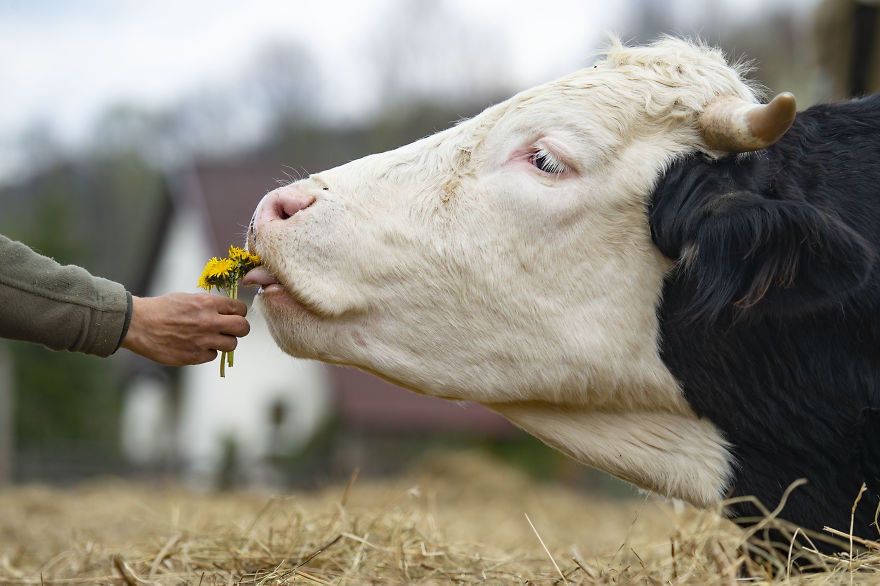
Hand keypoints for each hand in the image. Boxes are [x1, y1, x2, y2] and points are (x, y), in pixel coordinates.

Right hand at [121, 293, 249, 365]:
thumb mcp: (188, 298)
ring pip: (231, 344)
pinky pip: (213, 356)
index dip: (239, 313)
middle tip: (233, 330)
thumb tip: (225, 310)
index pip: (239, 308)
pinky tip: (196, 346)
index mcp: (207, 303)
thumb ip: (208, 305)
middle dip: (240, 329)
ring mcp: (203, 340)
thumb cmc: (161, 309)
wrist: (139, 324)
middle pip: (243, 328)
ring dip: (225, 342)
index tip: (235, 315)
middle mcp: (209, 322)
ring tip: (213, 339)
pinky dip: (208, 352)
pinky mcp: (195, 356)